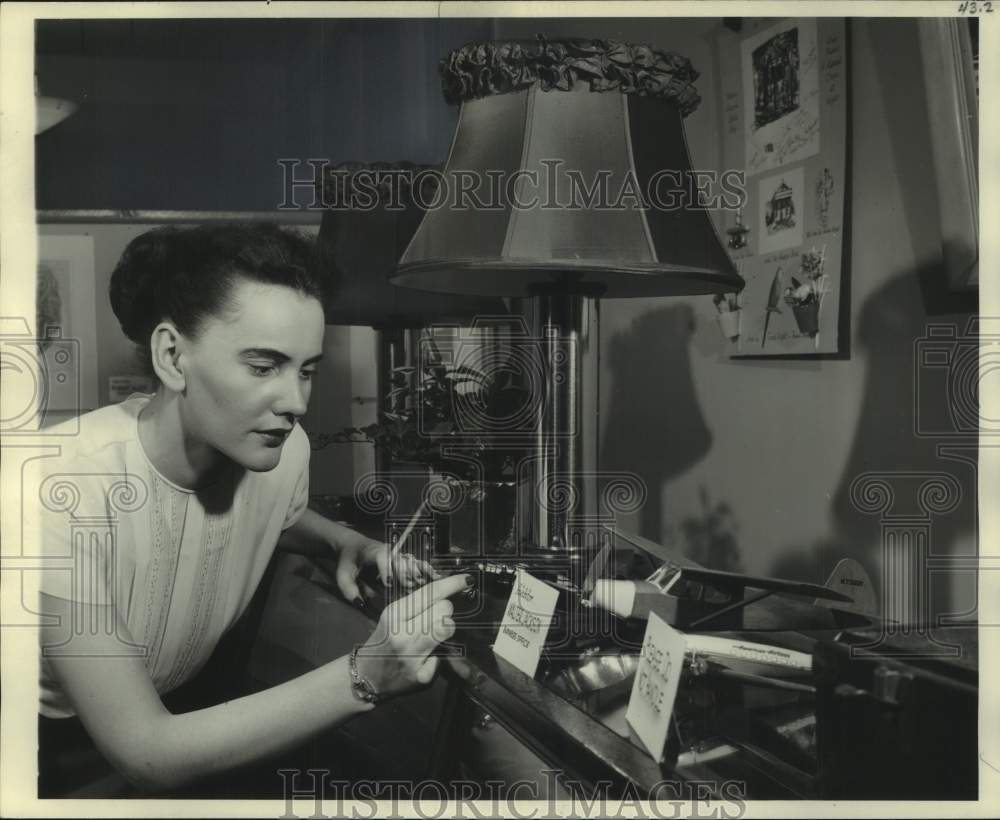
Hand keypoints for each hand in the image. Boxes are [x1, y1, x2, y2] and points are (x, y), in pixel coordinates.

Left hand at [335, 539, 439, 606]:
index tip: (388, 582)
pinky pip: (418, 564)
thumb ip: (348, 588)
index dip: (386, 568)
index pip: (382, 557)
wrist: (355, 546)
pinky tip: (436, 577)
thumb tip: (359, 602)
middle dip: (406, 573)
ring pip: (412, 562)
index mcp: (374, 551)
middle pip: (401, 560)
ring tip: (429, 583)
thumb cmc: (350, 559)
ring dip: (419, 573)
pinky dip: (427, 570)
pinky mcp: (404, 560)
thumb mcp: (343, 573)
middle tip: (411, 586)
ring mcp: (399, 555)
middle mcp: (390, 551)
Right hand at [354, 573, 471, 698]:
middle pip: (444, 609)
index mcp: (394, 614)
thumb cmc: (383, 641)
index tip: (467, 579)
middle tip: (434, 618)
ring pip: (447, 628)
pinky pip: (443, 656)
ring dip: (445, 629)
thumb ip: (416, 605)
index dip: (452, 583)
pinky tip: (426, 659)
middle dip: (445, 611)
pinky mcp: (422, 676)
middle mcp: (403, 634)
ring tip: (434, 635)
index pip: (430, 592)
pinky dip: (437, 656)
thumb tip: (447, 592)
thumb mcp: (393, 617)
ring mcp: (412, 656)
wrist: (366, 677)